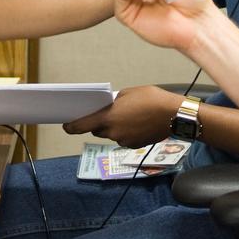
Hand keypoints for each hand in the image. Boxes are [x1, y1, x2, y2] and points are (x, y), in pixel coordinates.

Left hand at [63, 85, 179, 147]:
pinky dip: (126, 132)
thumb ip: (114, 102)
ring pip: (112, 134)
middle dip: (100, 123)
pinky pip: (124, 138)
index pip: (82, 126)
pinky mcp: (134, 145)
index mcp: (108, 117)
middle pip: (98, 130)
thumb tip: (109, 107)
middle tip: (109, 112)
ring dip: (115, 127)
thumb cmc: (151, 99)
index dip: (71, 127)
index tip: (65, 125)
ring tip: (129, 116)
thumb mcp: (129, 93)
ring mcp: (124, 140)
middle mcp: (113, 132)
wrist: (173, 114)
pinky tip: (138, 123)